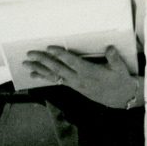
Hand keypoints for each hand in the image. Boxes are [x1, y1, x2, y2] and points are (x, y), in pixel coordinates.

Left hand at [23, 45, 138, 107]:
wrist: (120, 97)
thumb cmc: (120, 80)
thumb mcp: (120, 68)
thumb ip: (114, 59)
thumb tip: (110, 48)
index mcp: (89, 73)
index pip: (72, 62)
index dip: (61, 55)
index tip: (49, 48)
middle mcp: (78, 80)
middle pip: (58, 69)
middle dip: (43, 61)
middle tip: (30, 54)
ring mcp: (74, 84)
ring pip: (54, 76)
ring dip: (39, 70)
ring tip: (26, 65)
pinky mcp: (73, 87)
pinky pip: (56, 81)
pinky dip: (44, 77)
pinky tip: (34, 75)